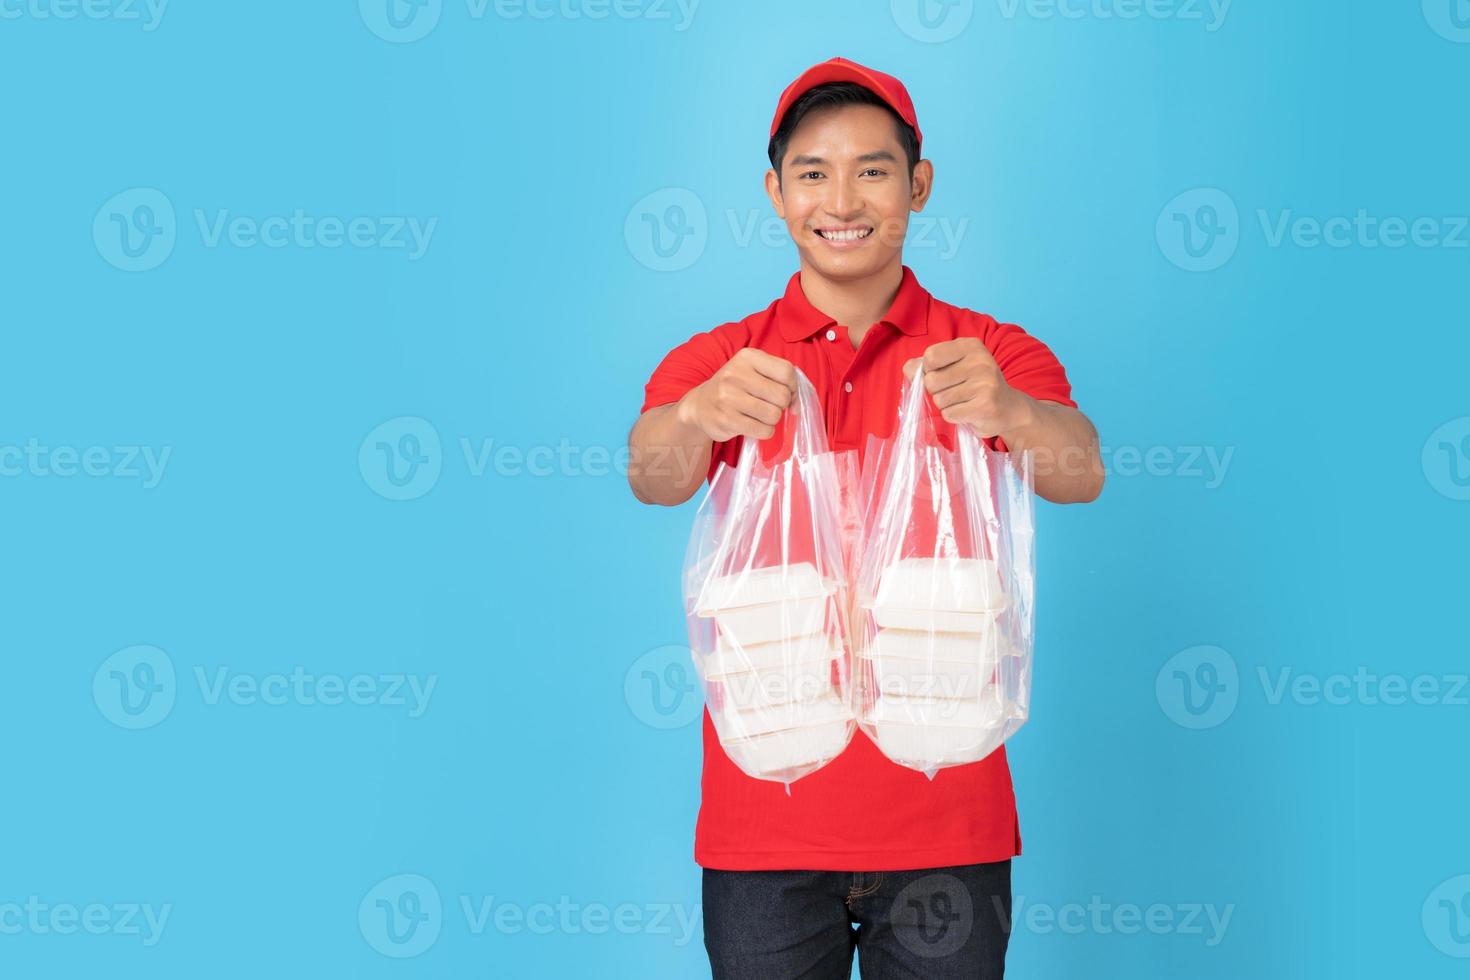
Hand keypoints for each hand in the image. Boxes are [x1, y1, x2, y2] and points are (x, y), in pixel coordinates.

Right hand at [676, 348, 797, 441]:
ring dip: (772, 419)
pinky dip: (764, 431)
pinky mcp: (727, 420)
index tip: (787, 394)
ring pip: (774, 415)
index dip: (793, 387)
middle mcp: (735, 374)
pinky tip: (753, 425)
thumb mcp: (752, 370)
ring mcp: (729, 398)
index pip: (787, 371)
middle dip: (782, 405)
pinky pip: (764, 430)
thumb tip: (797, 403)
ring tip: (759, 415)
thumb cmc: (734, 388)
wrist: (700, 406)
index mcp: (746, 357)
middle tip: (769, 405)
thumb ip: (778, 378)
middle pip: (782, 395)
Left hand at [903, 338, 1030, 437]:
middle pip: (931, 380)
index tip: (944, 374)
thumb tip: (908, 368)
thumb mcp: (953, 367)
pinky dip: (954, 416)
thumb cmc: (975, 385)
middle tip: (957, 391)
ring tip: (965, 401)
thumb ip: (926, 366)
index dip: (929, 370)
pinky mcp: (985, 406)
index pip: (930, 356)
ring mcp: (984, 383)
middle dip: (937, 391)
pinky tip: (969, 411)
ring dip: (947, 405)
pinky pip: (949, 414)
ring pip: (939, 399)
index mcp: (970, 346)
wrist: (1008, 408)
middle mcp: (980, 361)